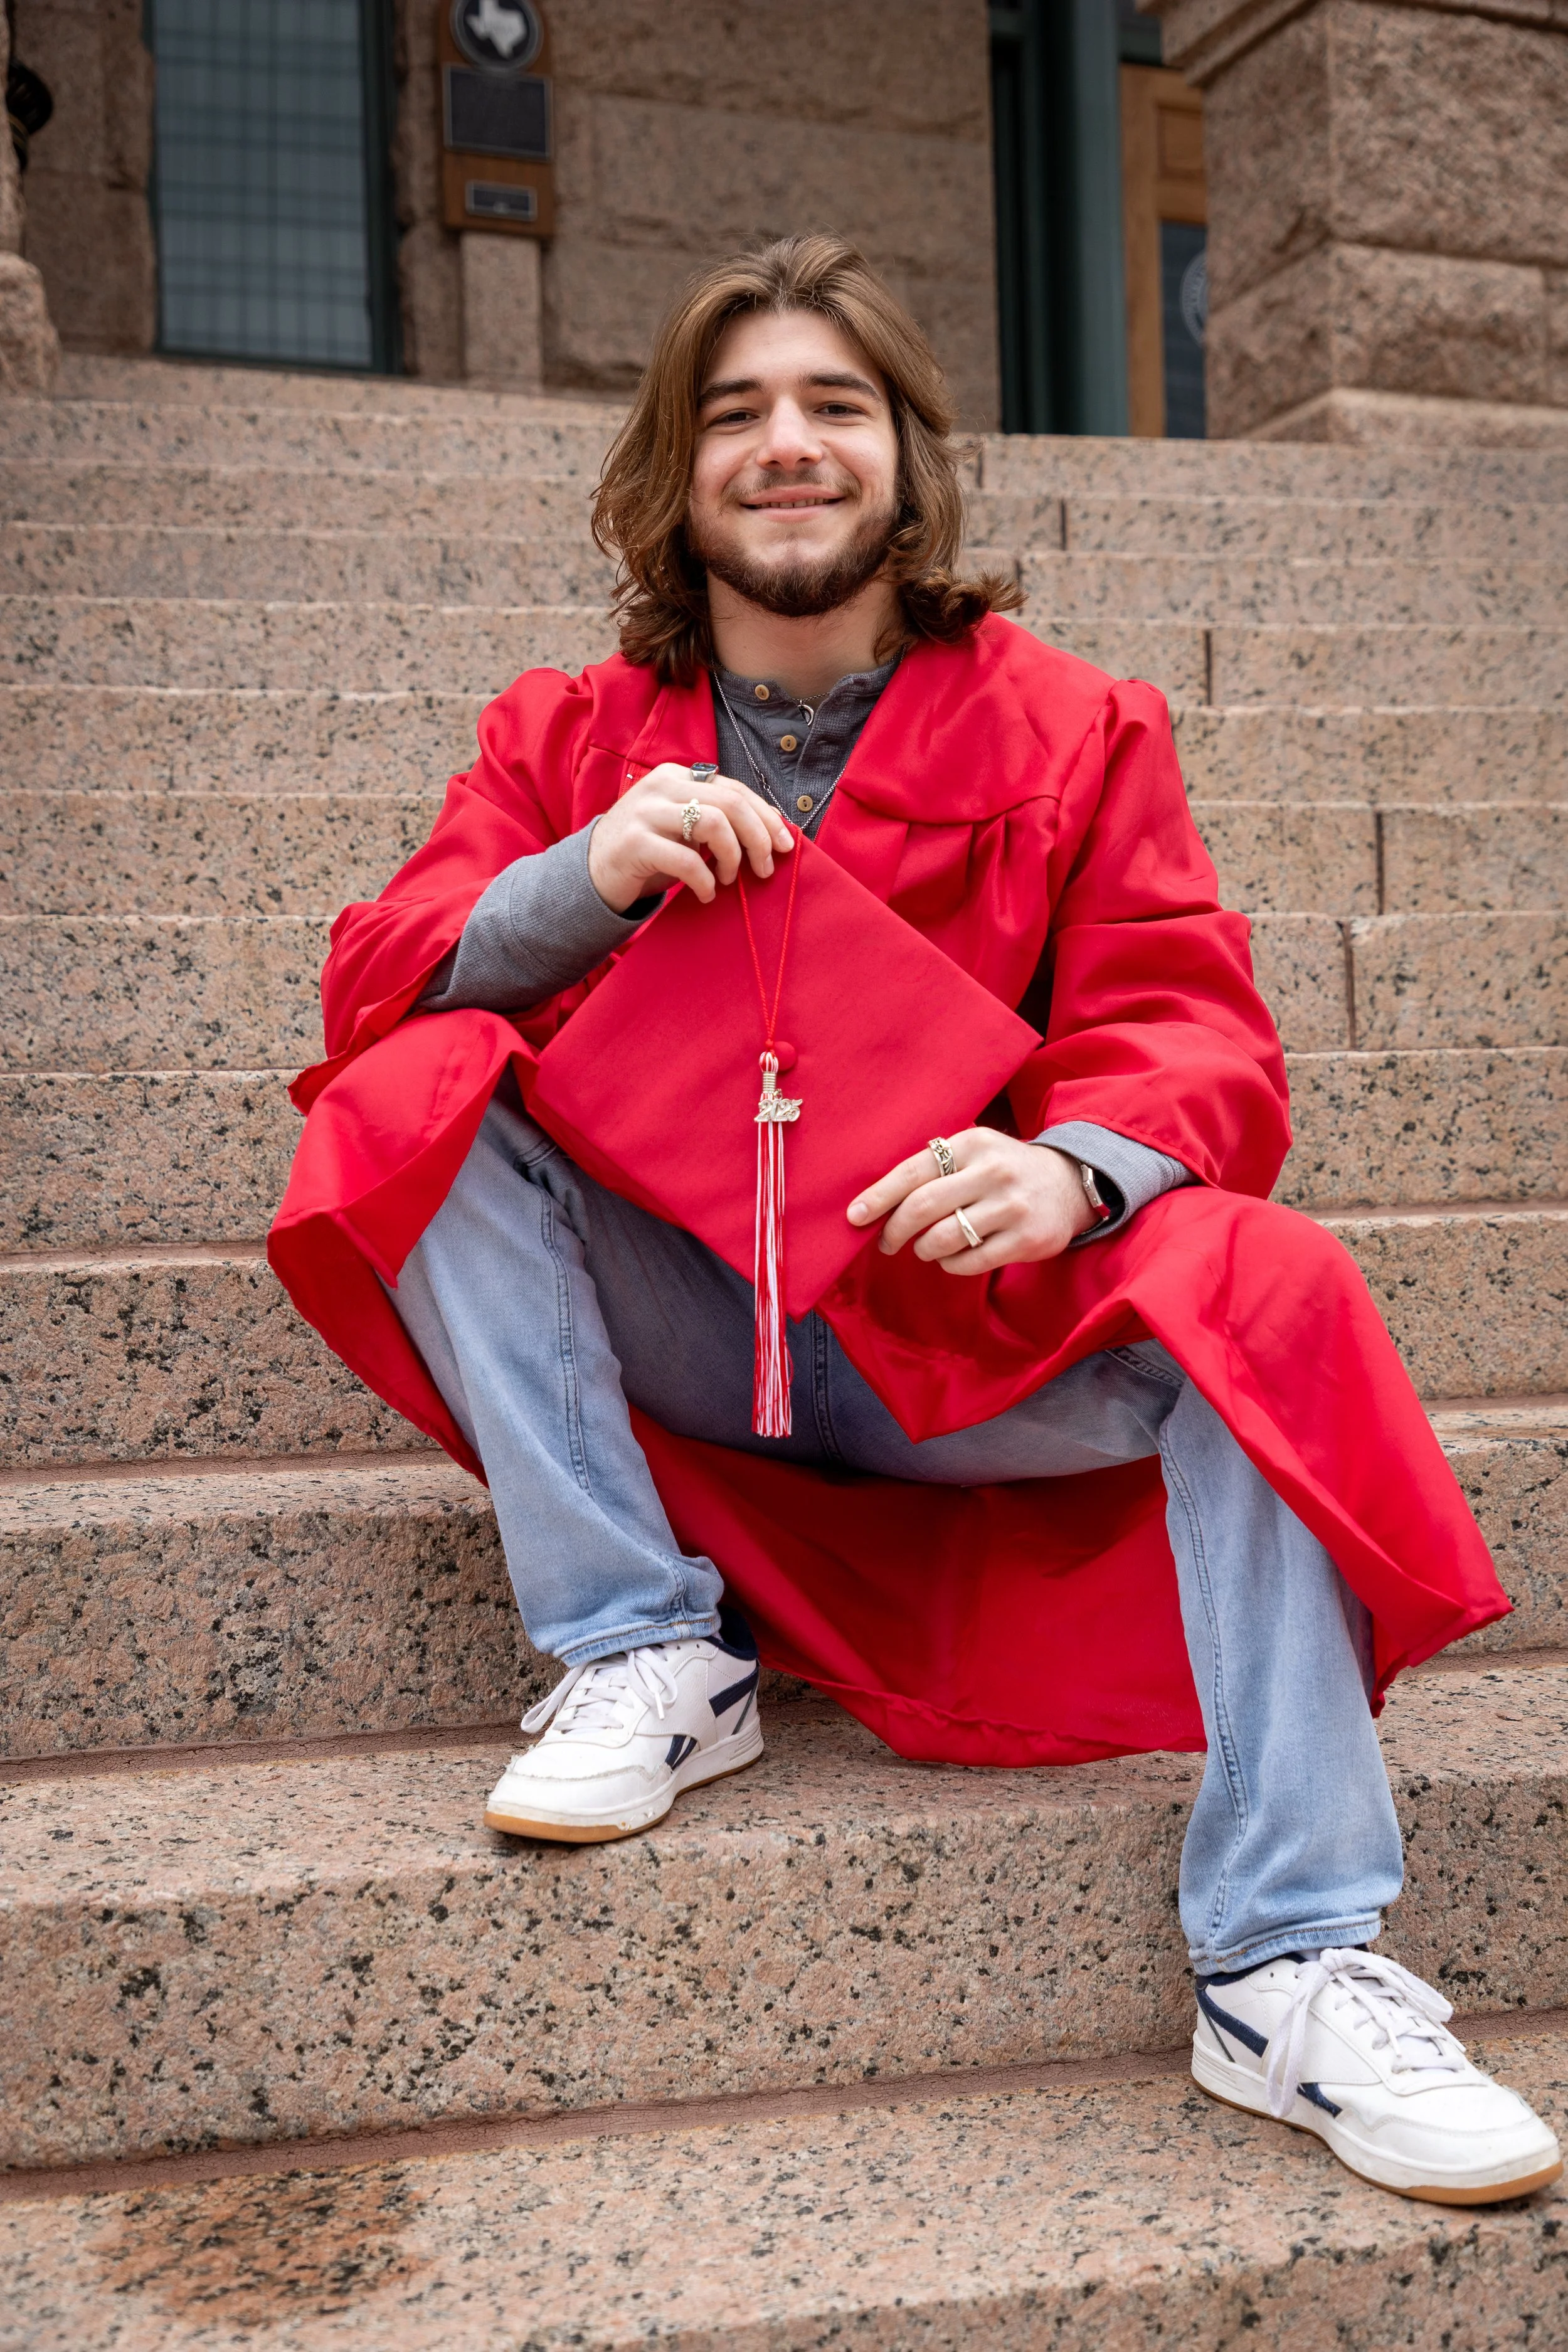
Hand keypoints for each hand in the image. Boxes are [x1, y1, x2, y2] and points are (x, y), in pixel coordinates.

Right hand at [587, 762, 794, 912]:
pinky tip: (705, 894)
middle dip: (758, 838)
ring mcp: (646, 812)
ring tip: (729, 880)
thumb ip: (716, 821)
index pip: (735, 790)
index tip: (785, 845)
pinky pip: (687, 860)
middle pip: (730, 804)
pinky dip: (705, 882)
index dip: (766, 817)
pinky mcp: (634, 843)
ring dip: (732, 858)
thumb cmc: (647, 853)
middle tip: (764, 869)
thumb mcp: (683, 828)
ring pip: (713, 824)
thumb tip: (770, 835)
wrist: (592, 873)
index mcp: (678, 777)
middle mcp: (662, 787)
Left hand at [846, 1132, 1097, 1275]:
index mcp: (972, 1143)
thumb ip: (933, 1168)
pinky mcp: (1026, 1239)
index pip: (913, 1172)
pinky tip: (953, 1257)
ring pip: (943, 1238)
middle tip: (886, 1243)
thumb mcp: (973, 1152)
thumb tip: (875, 1202)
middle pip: (922, 1207)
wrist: (1068, 1184)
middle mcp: (993, 1171)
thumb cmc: (1003, 1170)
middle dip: (894, 1230)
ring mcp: (1012, 1206)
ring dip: (924, 1249)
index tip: (855, 1217)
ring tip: (926, 1247)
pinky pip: (969, 1261)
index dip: (879, 1197)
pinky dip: (951, 1264)